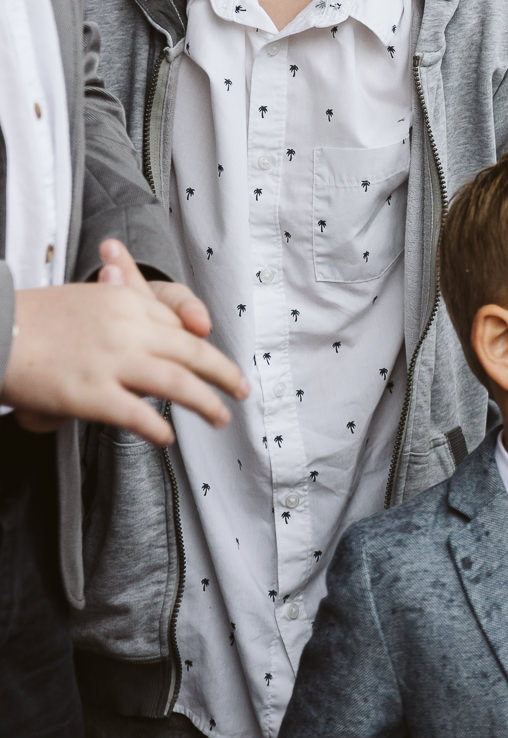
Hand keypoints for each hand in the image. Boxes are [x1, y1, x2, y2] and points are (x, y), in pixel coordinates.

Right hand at [2, 241, 248, 444]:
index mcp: (127, 302)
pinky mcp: (91, 395)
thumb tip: (170, 323)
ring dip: (207, 404)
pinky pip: (140, 416)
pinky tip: (168, 437)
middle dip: (224, 375)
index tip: (218, 363)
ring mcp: (111, 363)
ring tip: (220, 418)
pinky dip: (160, 429)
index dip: (204, 347)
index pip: (179, 326)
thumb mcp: (90, 299)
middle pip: (193, 354)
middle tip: (242, 391)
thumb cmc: (34, 319)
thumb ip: (130, 307)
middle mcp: (127, 330)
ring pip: (179, 385)